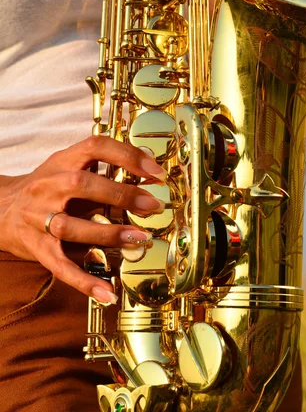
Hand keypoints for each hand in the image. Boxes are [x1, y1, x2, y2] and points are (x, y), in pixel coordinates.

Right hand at [0, 137, 165, 301]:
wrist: (2, 207)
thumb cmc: (47, 186)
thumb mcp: (68, 166)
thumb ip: (101, 168)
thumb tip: (149, 177)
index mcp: (62, 161)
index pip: (95, 147)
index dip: (127, 155)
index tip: (155, 171)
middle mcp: (48, 186)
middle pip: (82, 185)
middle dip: (121, 195)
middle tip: (153, 205)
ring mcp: (39, 217)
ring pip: (71, 227)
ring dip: (108, 234)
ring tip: (139, 239)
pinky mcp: (36, 247)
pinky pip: (61, 266)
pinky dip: (85, 281)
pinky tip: (108, 293)